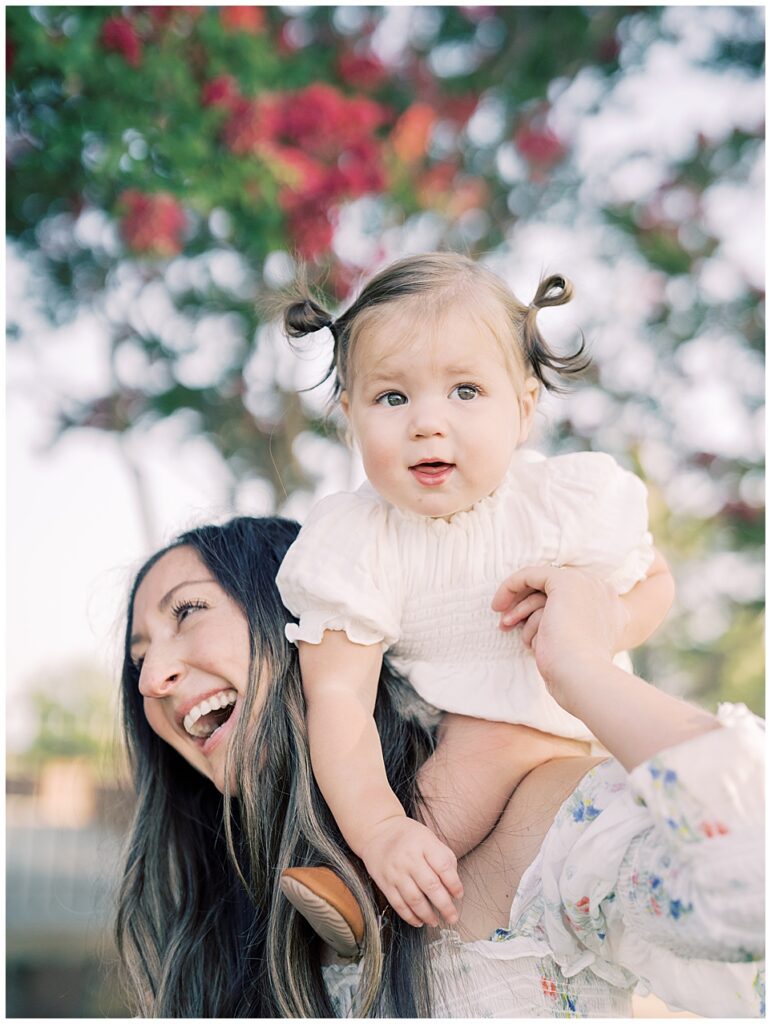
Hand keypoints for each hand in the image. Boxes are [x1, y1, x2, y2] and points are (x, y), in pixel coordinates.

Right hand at [359, 815, 462, 928]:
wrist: (377, 832)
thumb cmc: (409, 837)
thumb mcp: (429, 838)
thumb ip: (444, 858)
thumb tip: (453, 887)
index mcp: (423, 843)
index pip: (443, 866)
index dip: (454, 883)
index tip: (459, 895)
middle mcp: (408, 857)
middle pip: (430, 885)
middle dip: (444, 905)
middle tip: (453, 917)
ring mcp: (395, 871)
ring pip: (414, 899)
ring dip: (428, 914)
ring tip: (436, 921)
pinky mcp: (384, 883)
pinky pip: (398, 904)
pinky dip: (410, 916)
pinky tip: (419, 921)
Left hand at [491, 565, 629, 709]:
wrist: (582, 677)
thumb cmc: (576, 676)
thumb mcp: (574, 650)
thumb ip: (566, 631)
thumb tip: (538, 629)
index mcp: (612, 611)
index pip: (573, 602)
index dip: (545, 612)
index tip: (524, 627)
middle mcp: (603, 593)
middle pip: (556, 593)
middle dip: (528, 607)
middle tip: (507, 623)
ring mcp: (586, 584)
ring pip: (542, 589)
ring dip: (519, 609)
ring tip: (505, 627)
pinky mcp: (565, 581)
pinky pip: (531, 575)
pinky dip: (511, 587)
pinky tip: (498, 605)